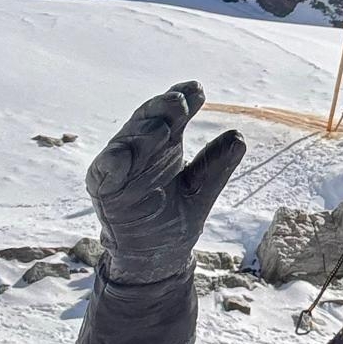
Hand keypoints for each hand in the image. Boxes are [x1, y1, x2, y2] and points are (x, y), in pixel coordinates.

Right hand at [86, 81, 245, 283]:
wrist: (158, 255)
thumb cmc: (176, 216)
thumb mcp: (201, 189)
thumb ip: (216, 165)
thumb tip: (238, 137)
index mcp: (164, 146)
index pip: (173, 116)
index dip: (183, 100)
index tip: (197, 89)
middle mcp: (141, 151)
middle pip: (149, 122)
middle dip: (163, 109)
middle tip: (181, 100)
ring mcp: (120, 168)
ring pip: (127, 142)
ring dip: (142, 132)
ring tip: (160, 127)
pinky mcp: (104, 189)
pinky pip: (104, 172)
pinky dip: (112, 163)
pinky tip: (121, 156)